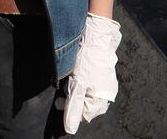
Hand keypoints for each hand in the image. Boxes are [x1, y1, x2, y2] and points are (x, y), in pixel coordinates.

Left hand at [59, 13, 120, 132]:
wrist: (96, 36)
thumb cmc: (88, 61)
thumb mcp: (77, 86)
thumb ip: (74, 108)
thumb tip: (70, 129)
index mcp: (102, 100)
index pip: (83, 115)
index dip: (70, 109)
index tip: (59, 101)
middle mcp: (106, 93)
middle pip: (85, 104)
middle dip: (73, 99)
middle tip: (63, 89)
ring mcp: (105, 82)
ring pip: (87, 92)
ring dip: (76, 89)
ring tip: (70, 78)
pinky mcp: (102, 72)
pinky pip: (90, 82)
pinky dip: (81, 80)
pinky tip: (77, 71)